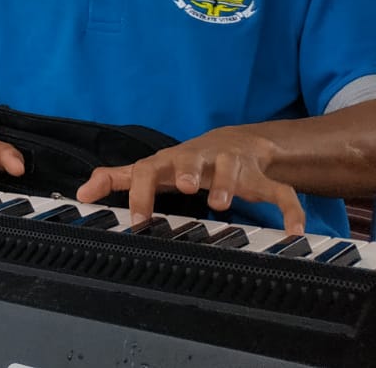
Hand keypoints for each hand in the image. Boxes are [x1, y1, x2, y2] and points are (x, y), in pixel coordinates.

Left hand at [74, 126, 305, 234]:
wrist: (231, 144)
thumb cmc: (181, 163)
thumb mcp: (149, 169)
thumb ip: (115, 179)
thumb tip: (80, 192)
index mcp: (170, 162)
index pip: (148, 170)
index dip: (141, 192)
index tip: (138, 220)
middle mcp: (200, 160)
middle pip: (192, 158)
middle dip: (189, 170)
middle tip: (187, 186)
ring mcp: (232, 167)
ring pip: (234, 170)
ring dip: (229, 185)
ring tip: (223, 205)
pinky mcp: (262, 178)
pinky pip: (281, 193)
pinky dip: (290, 209)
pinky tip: (294, 231)